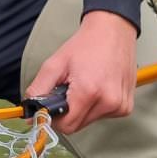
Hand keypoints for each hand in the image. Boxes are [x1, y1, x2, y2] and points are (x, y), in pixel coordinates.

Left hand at [25, 10, 136, 134]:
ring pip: (89, 122)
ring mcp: (120, 105)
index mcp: (89, 91)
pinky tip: (97, 87)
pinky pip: (103, 116)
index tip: (52, 106)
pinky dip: (96, 106)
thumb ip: (38, 90)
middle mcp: (109, 101)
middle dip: (68, 111)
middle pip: (78, 125)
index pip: (66, 126)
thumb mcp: (55, 64)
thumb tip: (30, 114)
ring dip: (82, 109)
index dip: (55, 118)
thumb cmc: (86, 44)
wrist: (112, 31)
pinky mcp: (126, 106)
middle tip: (69, 89)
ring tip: (85, 85)